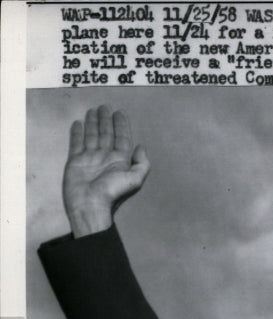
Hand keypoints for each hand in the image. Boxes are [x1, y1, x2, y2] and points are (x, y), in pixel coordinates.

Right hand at [62, 105, 149, 236]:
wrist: (89, 204)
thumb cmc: (112, 192)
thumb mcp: (135, 179)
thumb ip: (142, 163)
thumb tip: (141, 147)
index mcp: (120, 161)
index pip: (122, 138)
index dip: (121, 126)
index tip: (120, 112)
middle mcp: (106, 157)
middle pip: (107, 134)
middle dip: (106, 120)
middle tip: (105, 107)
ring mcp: (90, 158)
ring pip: (92, 135)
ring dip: (93, 123)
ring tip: (93, 110)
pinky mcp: (76, 160)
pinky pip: (76, 143)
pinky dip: (78, 133)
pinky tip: (79, 123)